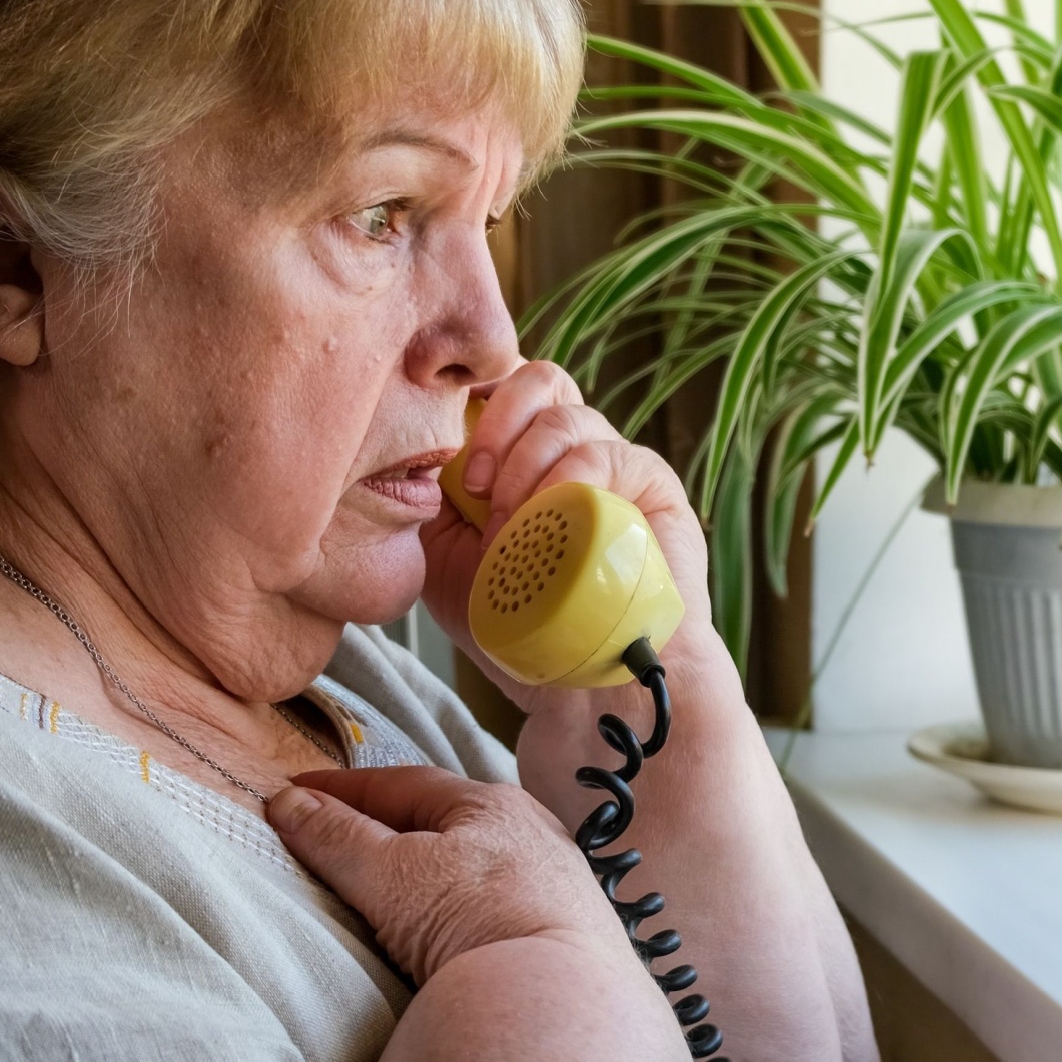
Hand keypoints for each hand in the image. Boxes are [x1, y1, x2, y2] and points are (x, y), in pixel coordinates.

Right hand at [267, 766, 611, 984]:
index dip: (344, 790)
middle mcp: (533, 837)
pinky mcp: (564, 941)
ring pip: (475, 871)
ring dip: (430, 875)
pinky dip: (460, 913)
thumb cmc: (478, 921)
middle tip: (336, 841)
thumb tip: (288, 804)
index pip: (403, 784)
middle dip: (391, 829)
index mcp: (493, 805)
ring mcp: (554, 890)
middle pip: (446, 824)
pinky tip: (447, 936)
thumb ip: (339, 839)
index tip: (296, 796)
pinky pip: (496, 913)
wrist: (562, 1004)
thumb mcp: (394, 874)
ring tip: (387, 892)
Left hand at [421, 361, 715, 709]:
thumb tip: (409, 447)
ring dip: (524, 465)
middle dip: (494, 422)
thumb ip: (425, 498)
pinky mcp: (652, 485)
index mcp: (523, 454)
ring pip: (566, 416)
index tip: (439, 446)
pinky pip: (607, 452)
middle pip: (538, 377)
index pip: (501, 384)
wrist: (580, 683)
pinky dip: (568, 477)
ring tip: (508, 527)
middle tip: (474, 486)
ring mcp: (614, 462)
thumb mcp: (441, 555)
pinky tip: (548, 519)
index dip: (467, 392)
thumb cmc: (514, 624)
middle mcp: (571, 448)